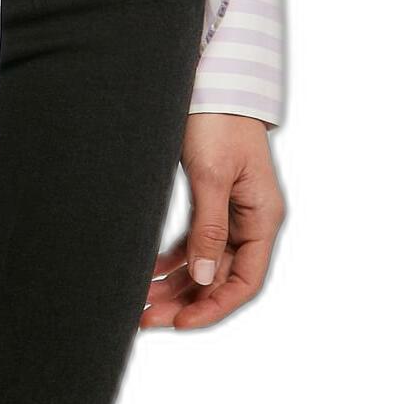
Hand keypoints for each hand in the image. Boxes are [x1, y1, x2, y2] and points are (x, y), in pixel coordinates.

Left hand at [142, 112, 284, 329]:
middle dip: (185, 301)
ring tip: (140, 303)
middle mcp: (250, 220)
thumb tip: (201, 278)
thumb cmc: (218, 120)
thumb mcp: (212, 175)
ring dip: (175, 285)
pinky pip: (194, 241)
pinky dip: (173, 260)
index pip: (245, 280)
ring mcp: (230, 211)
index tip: (181, 324)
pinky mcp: (210, 199)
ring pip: (203, 263)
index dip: (214, 307)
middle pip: (220, 276)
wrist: (211, 78)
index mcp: (263, 217)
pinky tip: (148, 272)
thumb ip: (209, 227)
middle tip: (146, 318)